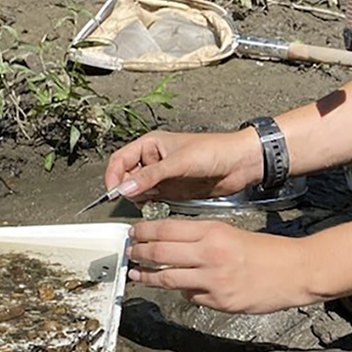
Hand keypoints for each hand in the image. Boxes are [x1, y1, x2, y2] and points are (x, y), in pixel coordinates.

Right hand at [104, 129, 261, 203]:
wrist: (238, 165)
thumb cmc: (213, 151)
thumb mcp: (179, 162)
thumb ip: (151, 176)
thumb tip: (125, 187)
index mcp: (151, 144)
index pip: (121, 159)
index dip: (113, 175)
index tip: (113, 192)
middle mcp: (153, 160)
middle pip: (126, 176)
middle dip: (125, 189)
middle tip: (133, 199)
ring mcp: (161, 176)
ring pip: (137, 190)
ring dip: (137, 198)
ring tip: (148, 202)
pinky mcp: (170, 190)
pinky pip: (151, 200)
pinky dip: (149, 205)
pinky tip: (155, 207)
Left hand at [128, 218, 311, 312]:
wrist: (293, 270)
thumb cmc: (266, 250)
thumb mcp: (231, 232)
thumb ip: (202, 239)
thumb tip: (174, 247)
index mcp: (213, 231)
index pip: (167, 229)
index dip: (145, 231)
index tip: (133, 232)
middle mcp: (210, 254)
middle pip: (161, 253)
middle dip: (139, 252)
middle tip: (128, 251)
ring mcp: (213, 281)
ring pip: (168, 279)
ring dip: (148, 276)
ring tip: (136, 273)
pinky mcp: (219, 302)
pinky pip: (191, 297)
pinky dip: (183, 292)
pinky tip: (180, 288)